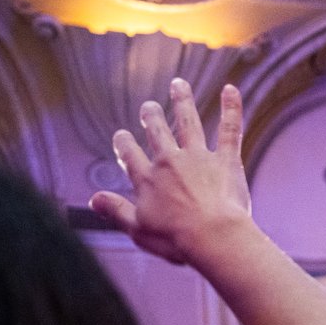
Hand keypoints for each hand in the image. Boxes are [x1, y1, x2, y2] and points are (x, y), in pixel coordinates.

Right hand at [89, 80, 250, 266]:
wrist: (213, 237)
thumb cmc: (176, 239)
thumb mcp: (138, 229)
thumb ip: (116, 211)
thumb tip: (94, 199)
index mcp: (147, 179)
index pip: (129, 155)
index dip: (123, 143)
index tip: (121, 136)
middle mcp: (170, 162)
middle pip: (157, 132)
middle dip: (151, 116)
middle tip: (149, 106)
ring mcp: (198, 158)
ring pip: (188, 122)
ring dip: (182, 101)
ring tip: (179, 85)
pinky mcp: (226, 160)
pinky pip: (229, 129)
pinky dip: (231, 108)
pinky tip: (231, 89)